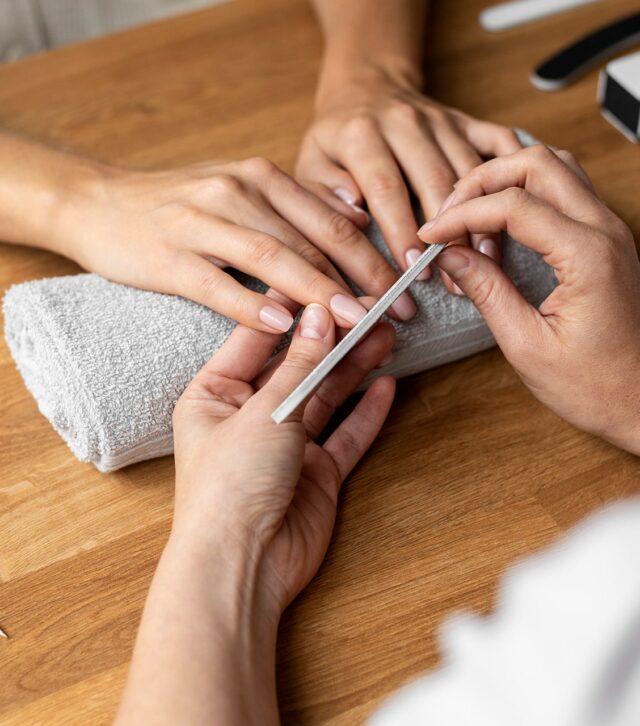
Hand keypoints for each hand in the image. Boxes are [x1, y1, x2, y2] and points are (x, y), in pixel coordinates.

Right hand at [53, 156, 418, 329]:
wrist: (98, 201)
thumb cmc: (179, 205)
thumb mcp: (241, 190)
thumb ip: (295, 205)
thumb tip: (355, 218)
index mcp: (262, 177)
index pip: (331, 219)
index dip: (375, 255)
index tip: (406, 287)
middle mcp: (238, 191)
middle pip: (311, 239)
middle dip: (361, 278)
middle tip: (397, 312)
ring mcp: (200, 221)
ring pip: (272, 258)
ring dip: (318, 292)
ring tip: (354, 322)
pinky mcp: (168, 255)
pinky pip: (217, 284)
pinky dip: (252, 306)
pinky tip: (283, 328)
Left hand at [171, 298, 395, 612]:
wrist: (242, 565)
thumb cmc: (229, 487)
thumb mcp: (264, 413)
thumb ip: (298, 366)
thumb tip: (320, 314)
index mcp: (215, 395)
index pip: (258, 339)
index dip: (293, 311)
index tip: (325, 282)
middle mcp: (249, 416)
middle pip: (298, 366)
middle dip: (334, 339)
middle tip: (370, 310)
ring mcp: (285, 445)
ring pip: (326, 396)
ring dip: (355, 368)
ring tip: (386, 336)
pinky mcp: (315, 473)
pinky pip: (345, 434)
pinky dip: (366, 412)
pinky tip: (388, 385)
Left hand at [296, 64, 521, 291]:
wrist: (365, 85)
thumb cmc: (336, 137)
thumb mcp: (310, 163)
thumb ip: (324, 193)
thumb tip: (355, 217)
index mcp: (362, 134)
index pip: (386, 187)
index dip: (402, 230)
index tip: (413, 268)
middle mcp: (406, 122)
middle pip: (436, 181)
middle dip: (449, 232)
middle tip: (455, 278)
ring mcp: (441, 121)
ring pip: (471, 171)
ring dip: (483, 217)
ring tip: (487, 261)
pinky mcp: (466, 121)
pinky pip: (499, 143)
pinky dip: (514, 172)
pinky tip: (520, 207)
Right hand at [419, 145, 639, 452]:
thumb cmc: (595, 386)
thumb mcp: (527, 345)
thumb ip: (488, 292)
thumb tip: (450, 256)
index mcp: (587, 256)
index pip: (512, 205)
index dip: (461, 214)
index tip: (431, 237)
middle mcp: (605, 231)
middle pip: (537, 163)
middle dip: (482, 180)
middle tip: (447, 216)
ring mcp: (610, 230)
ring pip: (554, 168)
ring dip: (506, 181)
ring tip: (471, 218)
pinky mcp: (605, 240)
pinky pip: (565, 191)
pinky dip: (526, 194)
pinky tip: (500, 226)